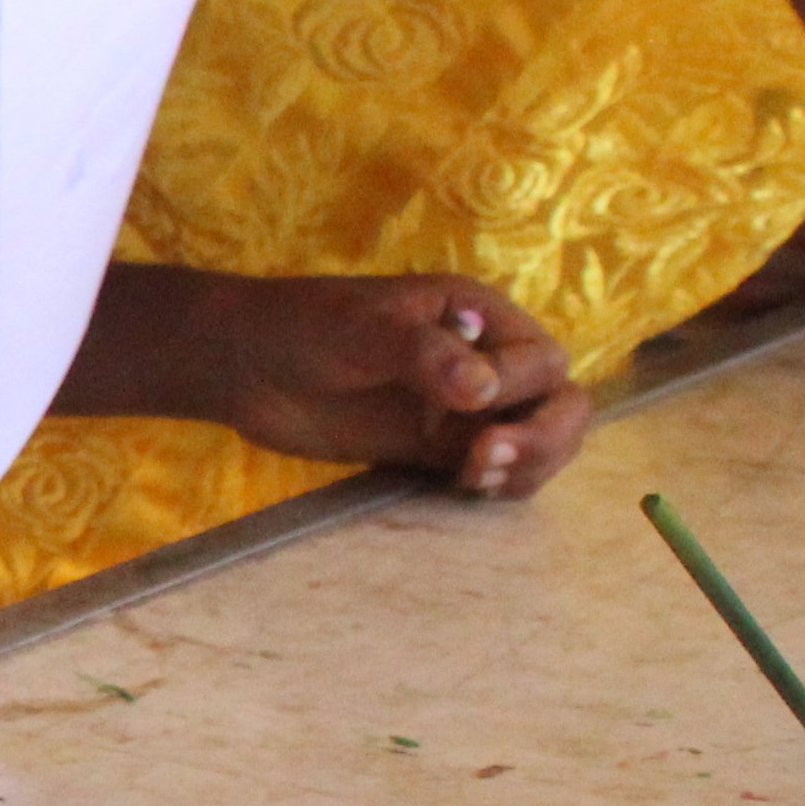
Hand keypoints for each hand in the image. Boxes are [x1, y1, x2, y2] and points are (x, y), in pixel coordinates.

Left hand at [68, 267, 588, 494]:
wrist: (244, 365)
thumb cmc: (303, 327)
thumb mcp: (364, 328)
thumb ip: (424, 354)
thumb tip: (481, 390)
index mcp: (481, 318)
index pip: (540, 361)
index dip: (519, 389)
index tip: (474, 410)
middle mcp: (486, 361)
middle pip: (560, 404)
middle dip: (544, 437)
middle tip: (488, 461)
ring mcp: (464, 409)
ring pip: (536, 443)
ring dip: (528, 466)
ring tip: (477, 478)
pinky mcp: (436, 449)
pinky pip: (493, 471)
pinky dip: (497, 484)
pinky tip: (467, 487)